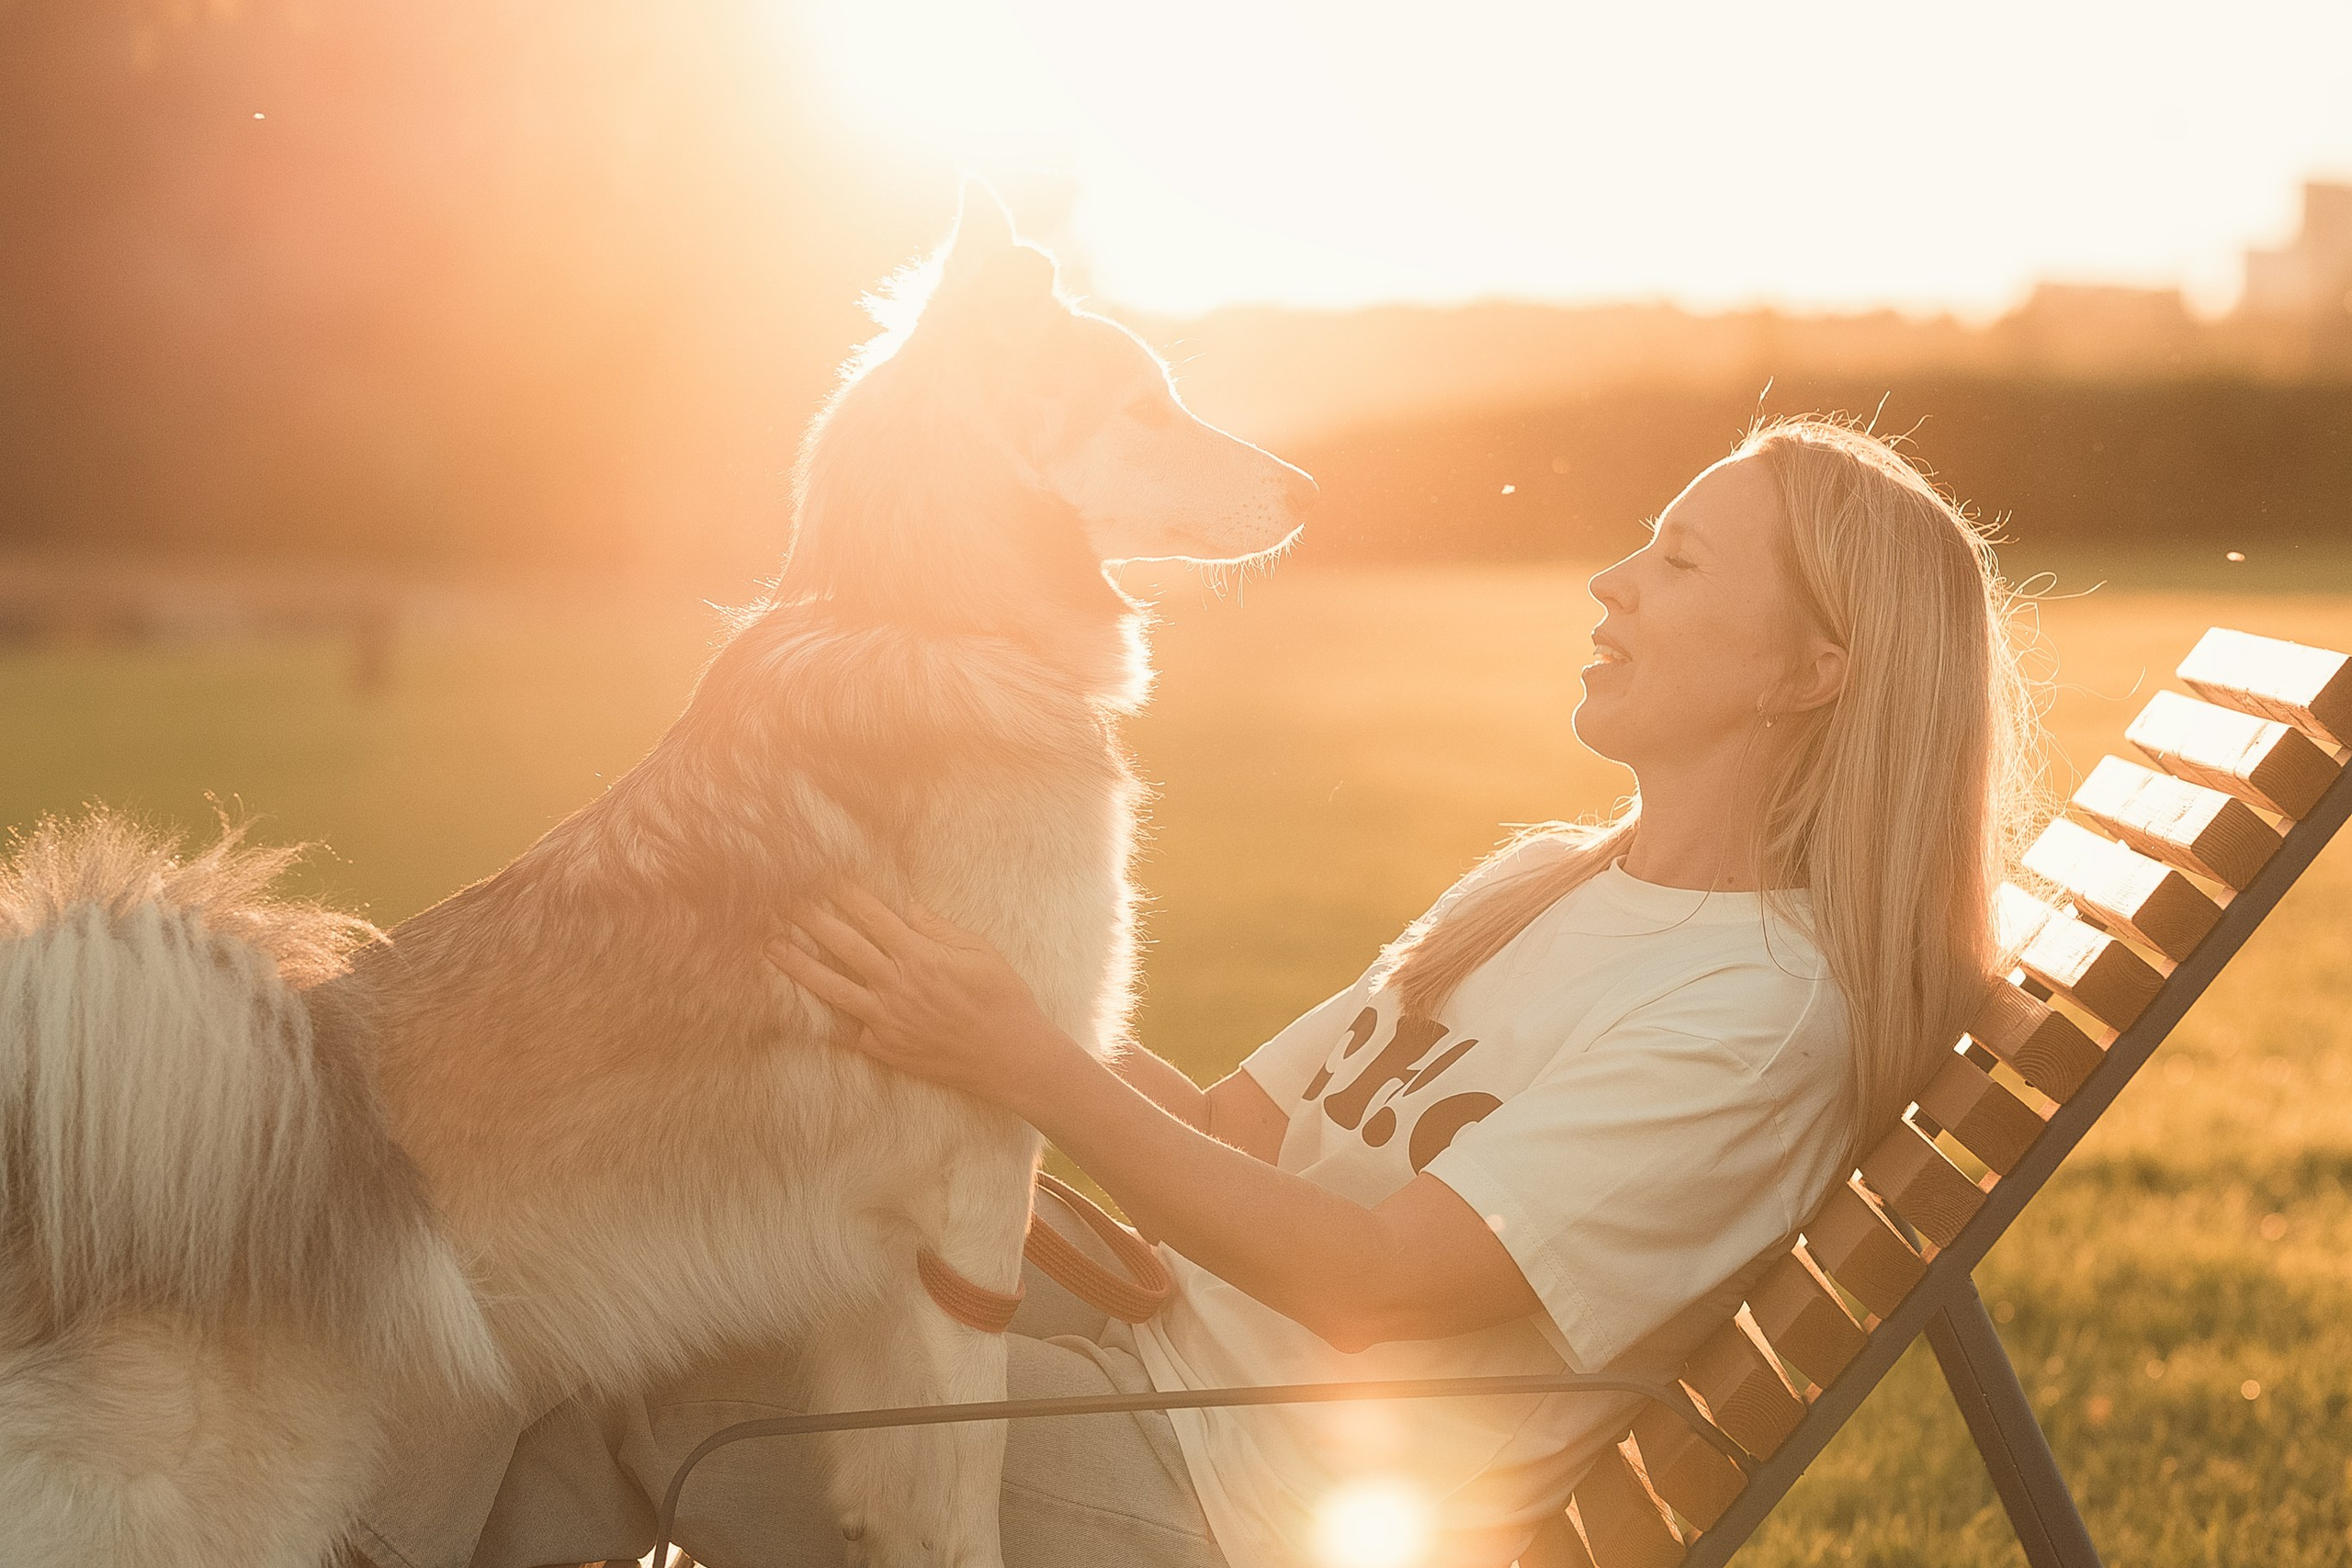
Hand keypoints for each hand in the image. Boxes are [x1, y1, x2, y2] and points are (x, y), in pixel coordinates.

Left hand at [765, 884, 1085, 1112]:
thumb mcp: (981, 953)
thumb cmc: (1004, 999)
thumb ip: (940, 930)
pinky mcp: (884, 1048)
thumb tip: (907, 909)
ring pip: (832, 987)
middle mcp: (897, 986)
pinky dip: (830, 1015)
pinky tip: (804, 1005)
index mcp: (921, 956)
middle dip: (811, 918)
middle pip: (843, 945)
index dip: (845, 894)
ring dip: (798, 965)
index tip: (821, 876)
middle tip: (782, 899)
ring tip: (771, 947)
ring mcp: (886, 1020)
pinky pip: (850, 1029)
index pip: (873, 916)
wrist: (1011, 1058)